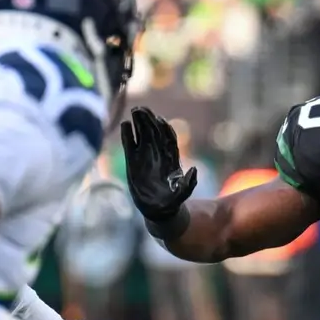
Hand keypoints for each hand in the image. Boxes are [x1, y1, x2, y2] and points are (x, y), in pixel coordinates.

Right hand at [120, 108, 196, 222]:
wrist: (158, 210)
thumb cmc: (173, 201)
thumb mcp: (183, 194)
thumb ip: (189, 184)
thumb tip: (194, 170)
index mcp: (171, 158)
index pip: (168, 138)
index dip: (165, 128)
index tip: (159, 119)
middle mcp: (158, 154)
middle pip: (154, 132)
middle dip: (149, 120)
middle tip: (142, 109)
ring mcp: (145, 156)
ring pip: (143, 135)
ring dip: (140, 123)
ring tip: (135, 110)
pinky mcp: (133, 162)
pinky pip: (130, 145)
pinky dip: (128, 135)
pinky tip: (125, 125)